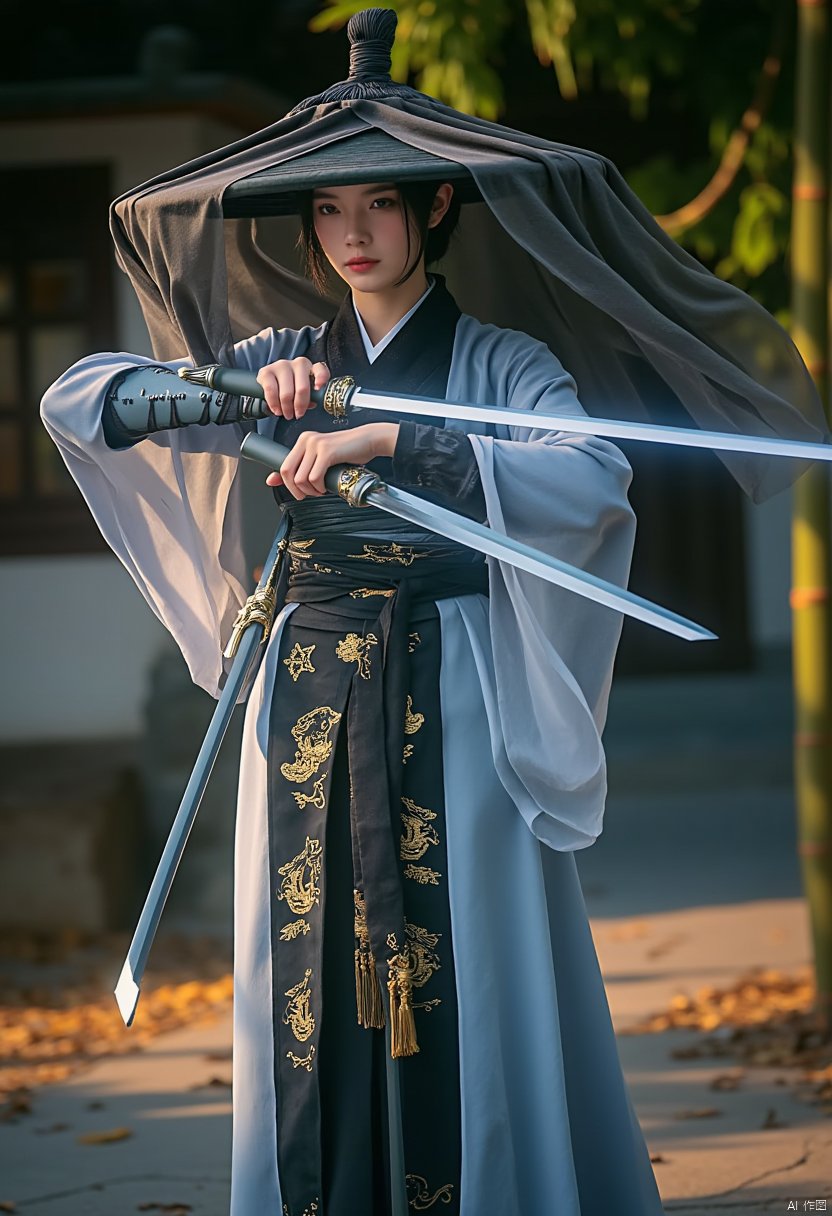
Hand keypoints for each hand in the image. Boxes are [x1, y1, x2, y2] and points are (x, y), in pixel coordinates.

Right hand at [256, 357, 329, 419]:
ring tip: (287, 414)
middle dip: (299, 405)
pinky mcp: (266, 371)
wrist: (270, 385)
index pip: (320, 369)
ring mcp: (282, 365)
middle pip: (302, 388)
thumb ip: (311, 398)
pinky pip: (271, 391)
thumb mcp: (304, 394)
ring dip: (287, 408)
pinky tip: (277, 410)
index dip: (321, 378)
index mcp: (311, 368)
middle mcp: (298, 364)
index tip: (318, 389)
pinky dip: (274, 404)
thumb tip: (312, 404)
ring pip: (286, 393)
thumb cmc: (293, 390)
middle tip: (297, 415)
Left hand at [266, 423, 399, 498]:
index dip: (285, 482)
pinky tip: (326, 486)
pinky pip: (314, 477)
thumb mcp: (321, 459)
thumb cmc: (348, 452)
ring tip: (320, 489)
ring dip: (310, 490)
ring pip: (301, 478)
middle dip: (295, 489)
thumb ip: (300, 468)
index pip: (283, 465)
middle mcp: (306, 440)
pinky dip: (319, 487)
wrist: (369, 441)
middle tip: (307, 495)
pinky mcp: (327, 452)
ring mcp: (316, 445)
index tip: (295, 491)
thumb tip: (271, 480)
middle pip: (287, 472)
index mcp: (303, 441)